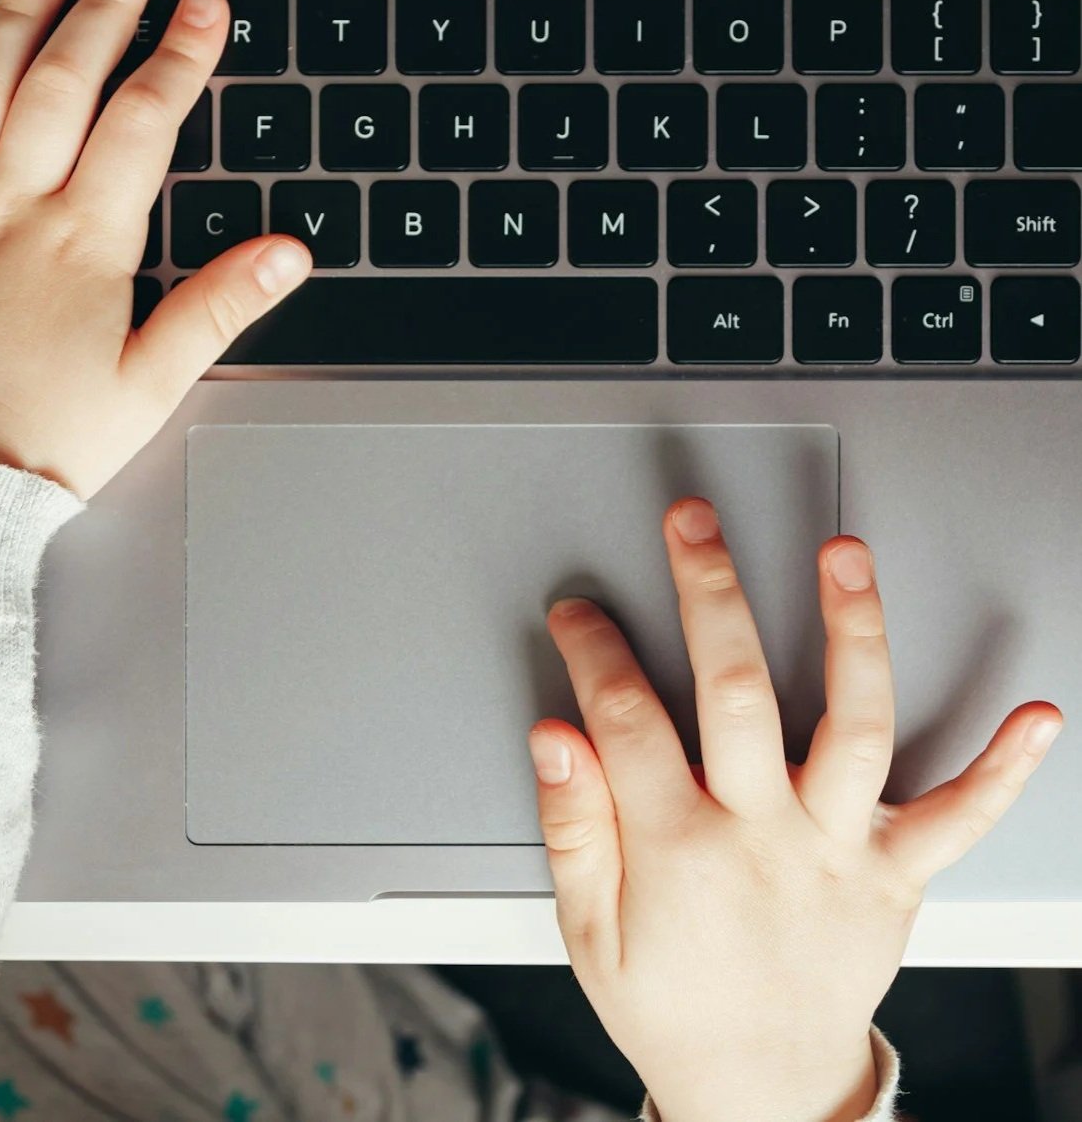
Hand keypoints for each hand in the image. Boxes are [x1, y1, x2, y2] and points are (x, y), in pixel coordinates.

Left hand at [0, 0, 311, 498]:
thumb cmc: (38, 446)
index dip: (179, 56)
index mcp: (83, 247)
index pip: (141, 124)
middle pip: (65, 82)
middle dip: (108, 2)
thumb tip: (287, 253)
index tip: (204, 5)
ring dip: (15, 11)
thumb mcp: (149, 388)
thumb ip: (218, 308)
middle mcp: (9, 214)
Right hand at [529, 498, 1062, 1121]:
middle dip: (708, 594)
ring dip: (853, 633)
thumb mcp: (590, 934)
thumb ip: (572, 828)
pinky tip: (1034, 717)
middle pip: (735, 693)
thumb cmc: (674, 1007)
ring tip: (845, 558)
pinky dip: (1003, 768)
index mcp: (679, 851)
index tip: (579, 611)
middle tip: (695, 525)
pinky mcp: (897, 873)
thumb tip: (556, 738)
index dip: (595, 651)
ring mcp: (838, 851)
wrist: (762, 1094)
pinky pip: (960, 817)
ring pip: (852, 725)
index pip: (625, 721)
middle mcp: (765, 838)